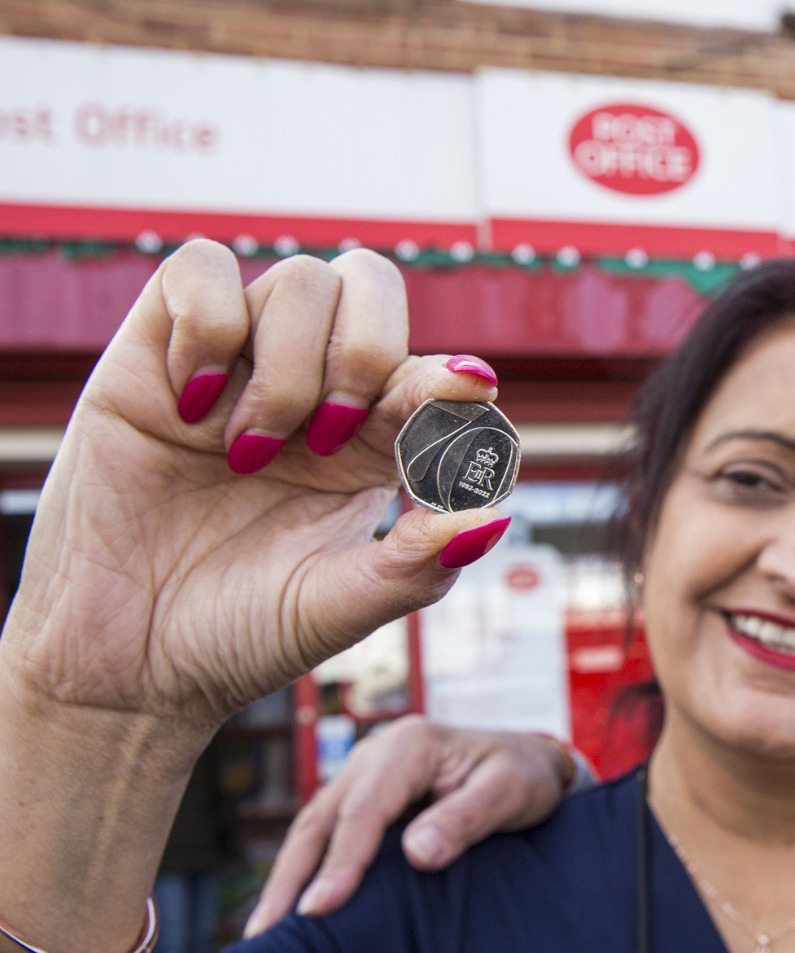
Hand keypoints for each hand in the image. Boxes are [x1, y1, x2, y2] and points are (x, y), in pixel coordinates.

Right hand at [0, 241, 508, 731]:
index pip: (429, 372)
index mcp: (372, 443)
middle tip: (329, 438)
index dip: (449, 377)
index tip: (466, 391)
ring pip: (300, 280)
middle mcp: (312, 390)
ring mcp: (237, 366)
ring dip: (288, 368)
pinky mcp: (154, 354)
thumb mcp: (339, 607)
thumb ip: (418, 563)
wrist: (124, 666)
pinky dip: (208, 324)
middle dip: (368, 353)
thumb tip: (494, 514)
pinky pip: (198, 268)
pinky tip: (192, 405)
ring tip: (248, 452)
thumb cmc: (238, 635)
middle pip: (373, 285)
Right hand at [244, 716, 574, 936]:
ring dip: (288, 875)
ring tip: (264, 930)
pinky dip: (306, 866)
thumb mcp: (509, 791)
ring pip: (314, 824)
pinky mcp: (364, 794)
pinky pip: (327, 830)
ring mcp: (365, 772)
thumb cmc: (523, 775)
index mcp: (410, 744)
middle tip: (267, 933)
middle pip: (323, 816)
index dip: (340, 861)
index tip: (319, 909)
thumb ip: (465, 818)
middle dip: (292, 876)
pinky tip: (293, 904)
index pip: (364, 808)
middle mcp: (377, 752)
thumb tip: (418, 854)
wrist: (530, 761)